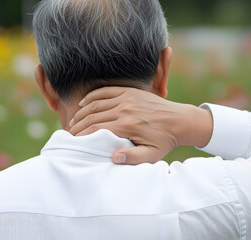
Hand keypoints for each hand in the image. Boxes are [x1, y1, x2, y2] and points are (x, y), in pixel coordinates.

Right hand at [69, 87, 212, 164]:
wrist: (180, 120)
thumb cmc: (164, 140)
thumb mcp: (152, 154)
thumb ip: (133, 157)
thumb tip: (114, 157)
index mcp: (127, 126)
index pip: (96, 130)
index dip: (81, 136)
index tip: (74, 141)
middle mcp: (124, 109)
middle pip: (92, 117)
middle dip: (78, 125)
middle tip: (70, 132)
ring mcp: (126, 98)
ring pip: (96, 103)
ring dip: (82, 112)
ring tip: (74, 120)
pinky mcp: (129, 91)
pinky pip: (105, 91)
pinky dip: (92, 97)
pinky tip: (84, 103)